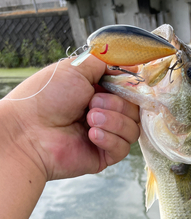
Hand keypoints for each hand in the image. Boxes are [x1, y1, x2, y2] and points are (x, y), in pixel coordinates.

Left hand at [2, 56, 138, 180]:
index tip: (128, 83)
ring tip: (89, 119)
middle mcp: (103, 114)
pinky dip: (110, 139)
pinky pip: (123, 149)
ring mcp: (104, 136)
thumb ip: (103, 62)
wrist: (28, 131)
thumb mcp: (75, 68)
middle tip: (92, 104)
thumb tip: (128, 65)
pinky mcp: (103, 156)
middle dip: (116, 104)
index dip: (130, 87)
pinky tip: (91, 135)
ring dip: (113, 121)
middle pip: (134, 110)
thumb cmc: (45, 98)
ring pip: (132, 130)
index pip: (128, 91)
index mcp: (96, 93)